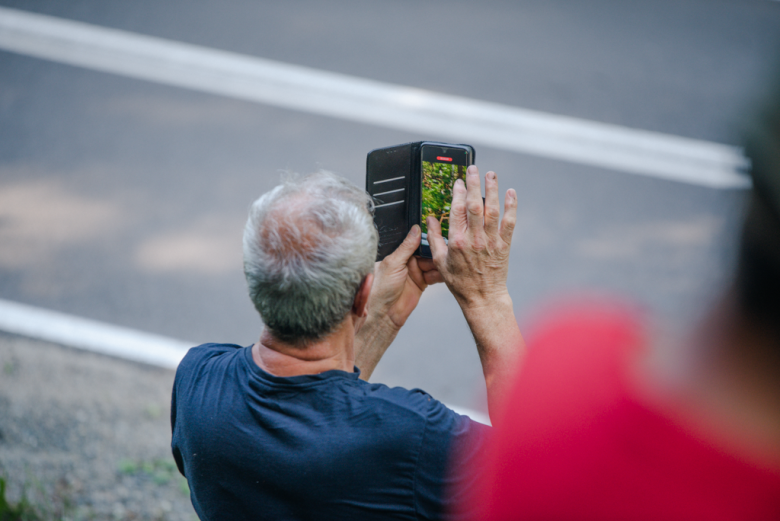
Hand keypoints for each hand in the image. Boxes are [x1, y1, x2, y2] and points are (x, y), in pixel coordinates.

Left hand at [368, 225, 441, 328]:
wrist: (386, 313)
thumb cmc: (381, 289)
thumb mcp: (393, 263)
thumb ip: (406, 247)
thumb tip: (415, 229)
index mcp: (397, 253)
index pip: (414, 241)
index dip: (425, 236)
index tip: (435, 231)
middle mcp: (406, 261)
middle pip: (425, 251)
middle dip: (434, 250)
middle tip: (444, 247)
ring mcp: (415, 271)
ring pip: (432, 262)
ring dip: (438, 262)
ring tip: (446, 260)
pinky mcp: (422, 282)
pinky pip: (434, 274)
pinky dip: (439, 274)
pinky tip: (444, 272)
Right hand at [426, 165, 516, 308]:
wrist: (482, 297)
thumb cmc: (460, 282)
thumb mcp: (440, 261)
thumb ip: (435, 238)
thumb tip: (430, 220)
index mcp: (457, 242)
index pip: (458, 210)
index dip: (458, 193)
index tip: (458, 182)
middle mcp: (475, 239)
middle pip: (475, 205)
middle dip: (474, 184)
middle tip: (473, 169)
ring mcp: (491, 241)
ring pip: (493, 210)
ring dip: (493, 190)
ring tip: (491, 174)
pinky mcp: (504, 245)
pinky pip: (509, 222)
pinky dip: (511, 206)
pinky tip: (511, 193)